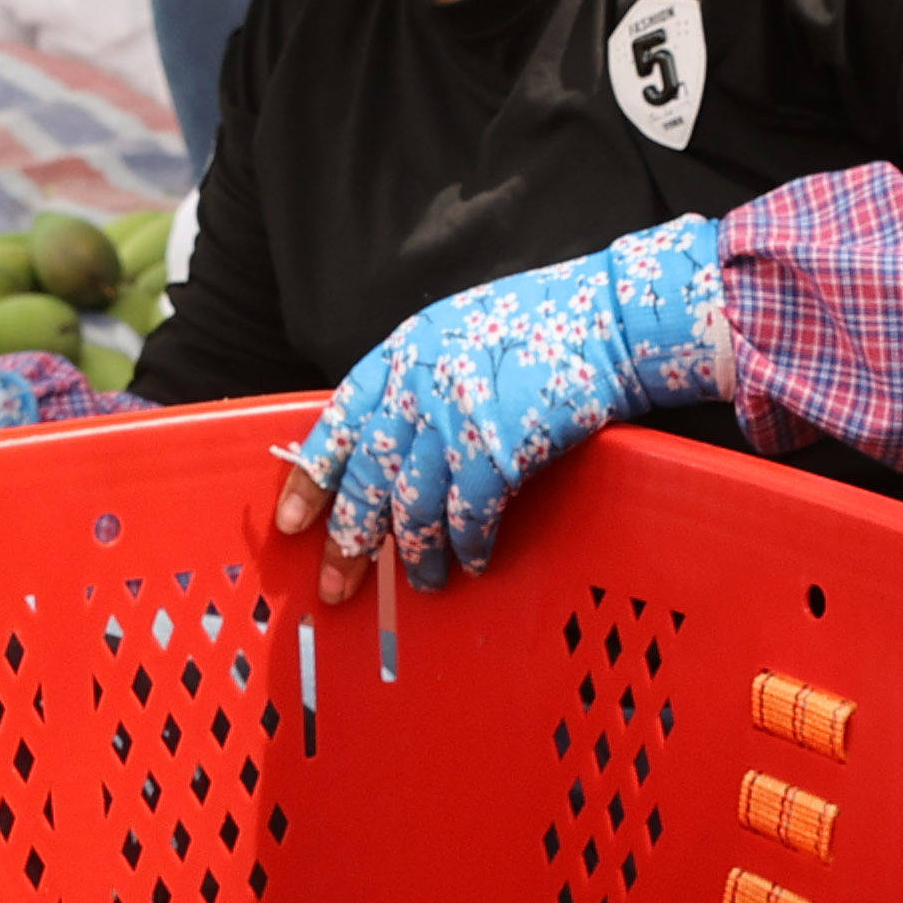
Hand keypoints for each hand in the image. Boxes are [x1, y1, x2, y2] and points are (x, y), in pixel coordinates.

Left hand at [278, 213, 729, 596]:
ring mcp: (454, 420)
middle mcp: (417, 387)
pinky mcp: (496, 451)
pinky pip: (467, 516)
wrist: (610, 319)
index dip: (310, 477)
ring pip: (412, 507)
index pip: (338, 423)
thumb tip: (394, 445)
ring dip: (415, 554)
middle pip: (366, 479)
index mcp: (403, 354)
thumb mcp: (458, 333)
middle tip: (336, 584)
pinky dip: (468, 546)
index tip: (292, 521)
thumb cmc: (543, 325)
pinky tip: (472, 560)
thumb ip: (418, 380)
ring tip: (423, 581)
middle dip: (348, 541)